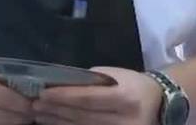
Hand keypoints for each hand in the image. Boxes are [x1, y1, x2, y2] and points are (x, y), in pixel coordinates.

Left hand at [33, 67, 162, 124]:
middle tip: (35, 105)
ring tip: (40, 116)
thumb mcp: (116, 76)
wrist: (161, 105)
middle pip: (82, 116)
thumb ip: (91, 82)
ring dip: (58, 122)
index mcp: (125, 98)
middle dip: (55, 111)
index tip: (43, 94)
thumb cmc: (133, 86)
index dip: (64, 97)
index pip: (88, 98)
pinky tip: (56, 124)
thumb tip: (61, 86)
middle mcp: (125, 120)